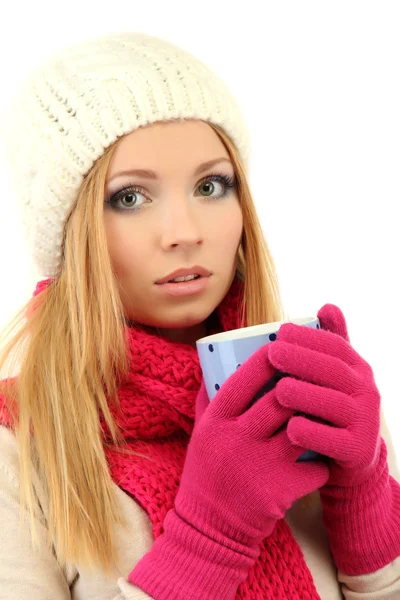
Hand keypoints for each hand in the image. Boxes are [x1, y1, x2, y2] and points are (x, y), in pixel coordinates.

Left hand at [267, 304, 381, 487]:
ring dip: (305, 395)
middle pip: (334, 372)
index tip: (280, 331)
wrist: (351, 459)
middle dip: (302, 360)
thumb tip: (327, 305)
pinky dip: (312, 434)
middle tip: (272, 353)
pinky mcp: (357, 451)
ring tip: (278, 389)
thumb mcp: (334, 375)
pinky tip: (290, 428)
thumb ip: (330, 343)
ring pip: (333, 405)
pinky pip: (333, 442)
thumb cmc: (332, 408)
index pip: (335, 347)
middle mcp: (367, 393)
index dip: (309, 337)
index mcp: (359, 370)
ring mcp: (365, 423)